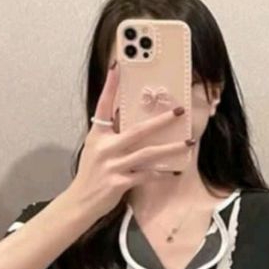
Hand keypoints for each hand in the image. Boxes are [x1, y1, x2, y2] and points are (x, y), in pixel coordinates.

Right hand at [66, 61, 195, 220]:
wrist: (80, 201)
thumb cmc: (91, 174)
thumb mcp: (96, 148)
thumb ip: (111, 134)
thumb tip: (132, 122)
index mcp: (98, 135)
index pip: (104, 105)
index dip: (111, 86)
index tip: (118, 67)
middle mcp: (105, 147)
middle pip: (137, 130)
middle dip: (161, 120)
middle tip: (179, 111)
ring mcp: (112, 165)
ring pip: (147, 154)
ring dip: (170, 148)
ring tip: (187, 143)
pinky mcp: (119, 182)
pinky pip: (145, 176)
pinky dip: (160, 174)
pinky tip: (173, 171)